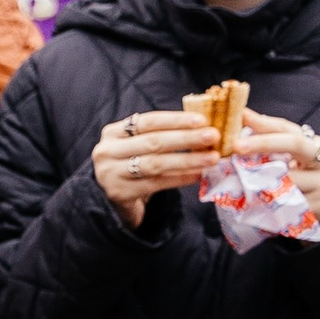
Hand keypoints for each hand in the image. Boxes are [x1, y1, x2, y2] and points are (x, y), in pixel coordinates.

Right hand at [92, 106, 213, 226]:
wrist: (113, 198)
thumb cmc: (132, 165)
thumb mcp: (139, 145)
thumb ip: (162, 134)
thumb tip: (203, 125)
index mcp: (113, 132)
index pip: (148, 122)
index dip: (176, 120)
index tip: (203, 120)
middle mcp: (106, 151)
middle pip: (153, 142)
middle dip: (186, 138)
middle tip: (213, 136)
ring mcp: (110, 174)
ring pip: (155, 164)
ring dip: (187, 159)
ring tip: (212, 158)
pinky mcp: (119, 193)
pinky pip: (156, 184)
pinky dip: (180, 178)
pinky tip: (197, 175)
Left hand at [237, 108, 319, 229]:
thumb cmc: (304, 186)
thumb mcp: (293, 166)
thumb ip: (272, 153)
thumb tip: (237, 137)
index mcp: (314, 144)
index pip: (287, 128)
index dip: (264, 122)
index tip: (242, 116)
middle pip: (294, 144)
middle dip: (263, 143)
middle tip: (236, 145)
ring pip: (289, 178)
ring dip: (261, 181)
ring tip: (238, 184)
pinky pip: (290, 204)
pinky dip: (270, 205)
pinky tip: (254, 206)